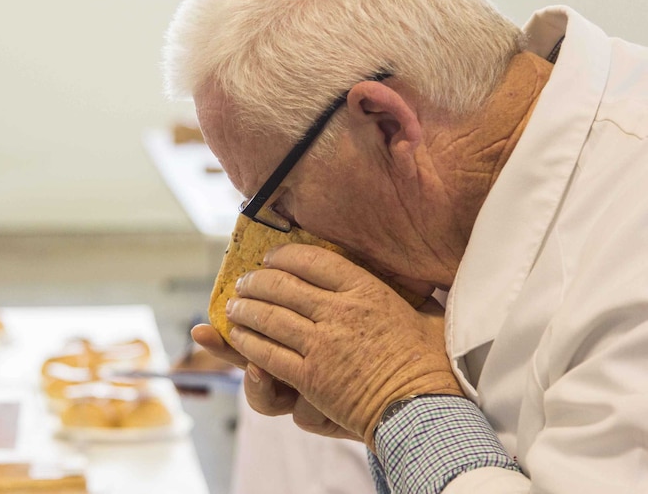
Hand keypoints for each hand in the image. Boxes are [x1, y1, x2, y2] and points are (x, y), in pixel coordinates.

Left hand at [226, 244, 462, 448]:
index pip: (312, 260)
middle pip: (282, 286)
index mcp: (366, 290)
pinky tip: (239, 337)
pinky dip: (248, 343)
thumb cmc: (431, 363)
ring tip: (234, 306)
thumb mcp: (424, 314)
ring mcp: (322, 345)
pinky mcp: (310, 378)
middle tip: (244, 282)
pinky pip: (268, 354)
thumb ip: (407, 293)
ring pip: (269, 318)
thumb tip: (410, 274)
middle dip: (256, 282)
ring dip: (245, 310)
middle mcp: (339, 312)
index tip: (270, 257)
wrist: (424, 410)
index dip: (284, 256)